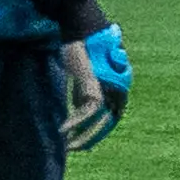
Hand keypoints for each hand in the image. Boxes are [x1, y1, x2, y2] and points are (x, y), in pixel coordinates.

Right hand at [63, 23, 130, 150]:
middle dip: (91, 137)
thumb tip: (77, 111)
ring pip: (98, 121)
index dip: (99, 131)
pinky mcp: (95, 86)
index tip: (84, 141)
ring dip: (82, 135)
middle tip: (76, 149)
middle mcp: (117, 90)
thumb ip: (83, 93)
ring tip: (67, 146)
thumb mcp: (84, 76)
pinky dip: (74, 122)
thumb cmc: (81, 50)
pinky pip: (87, 111)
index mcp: (117, 87)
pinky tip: (62, 130)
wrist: (81, 30)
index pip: (112, 116)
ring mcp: (108, 89)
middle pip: (107, 122)